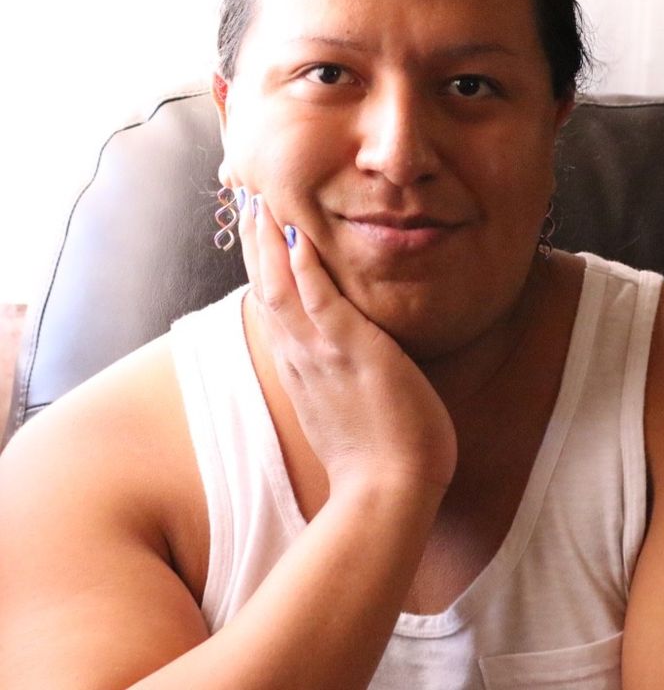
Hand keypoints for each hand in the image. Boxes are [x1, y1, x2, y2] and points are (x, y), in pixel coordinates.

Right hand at [238, 194, 457, 494]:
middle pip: (266, 288)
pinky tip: (299, 237)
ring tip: (259, 202)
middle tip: (246, 201)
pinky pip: (322, 304)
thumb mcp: (337, 406)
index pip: (273, 305)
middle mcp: (300, 355)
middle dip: (255, 244)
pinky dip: (306, 271)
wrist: (387, 492)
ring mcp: (322, 353)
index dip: (261, 266)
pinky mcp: (352, 352)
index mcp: (300, 365)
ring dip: (269, 244)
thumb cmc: (371, 454)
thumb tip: (330, 357)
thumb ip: (328, 375)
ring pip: (282, 288)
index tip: (256, 232)